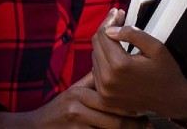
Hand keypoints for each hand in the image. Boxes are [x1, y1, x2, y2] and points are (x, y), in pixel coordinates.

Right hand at [0, 74, 149, 128]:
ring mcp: (77, 124)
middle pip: (115, 117)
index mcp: (78, 92)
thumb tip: (110, 64)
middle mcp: (77, 107)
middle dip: (134, 122)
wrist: (38, 127)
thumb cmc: (59, 110)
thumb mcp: (72, 92)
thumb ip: (91, 81)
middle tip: (148, 124)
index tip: (143, 107)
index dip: (130, 104)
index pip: (111, 98)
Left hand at [92, 9, 186, 118]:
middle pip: (96, 45)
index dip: (109, 21)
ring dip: (104, 47)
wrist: (173, 101)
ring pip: (95, 58)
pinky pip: (96, 73)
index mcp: (119, 65)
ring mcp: (104, 91)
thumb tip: (110, 29)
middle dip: (106, 32)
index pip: (103, 35)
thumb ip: (132, 34)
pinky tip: (116, 58)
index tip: (117, 13)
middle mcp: (107, 79)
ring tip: (118, 41)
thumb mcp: (156, 47)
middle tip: (118, 22)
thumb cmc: (167, 72)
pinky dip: (103, 62)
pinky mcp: (104, 98)